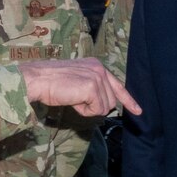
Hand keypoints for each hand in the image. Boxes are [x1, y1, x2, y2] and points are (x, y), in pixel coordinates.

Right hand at [20, 57, 141, 116]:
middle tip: (75, 97)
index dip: (128, 100)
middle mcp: (100, 68)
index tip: (138, 111)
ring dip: (88, 108)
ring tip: (72, 97)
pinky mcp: (93, 87)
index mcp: (96, 65)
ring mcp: (97, 77)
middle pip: (111, 101)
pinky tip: (73, 100)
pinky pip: (97, 110)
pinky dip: (84, 111)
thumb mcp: (77, 80)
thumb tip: (107, 105)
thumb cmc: (52, 82)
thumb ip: (93, 87)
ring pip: (105, 107)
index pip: (117, 85)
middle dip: (94, 106)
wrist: (38, 80)